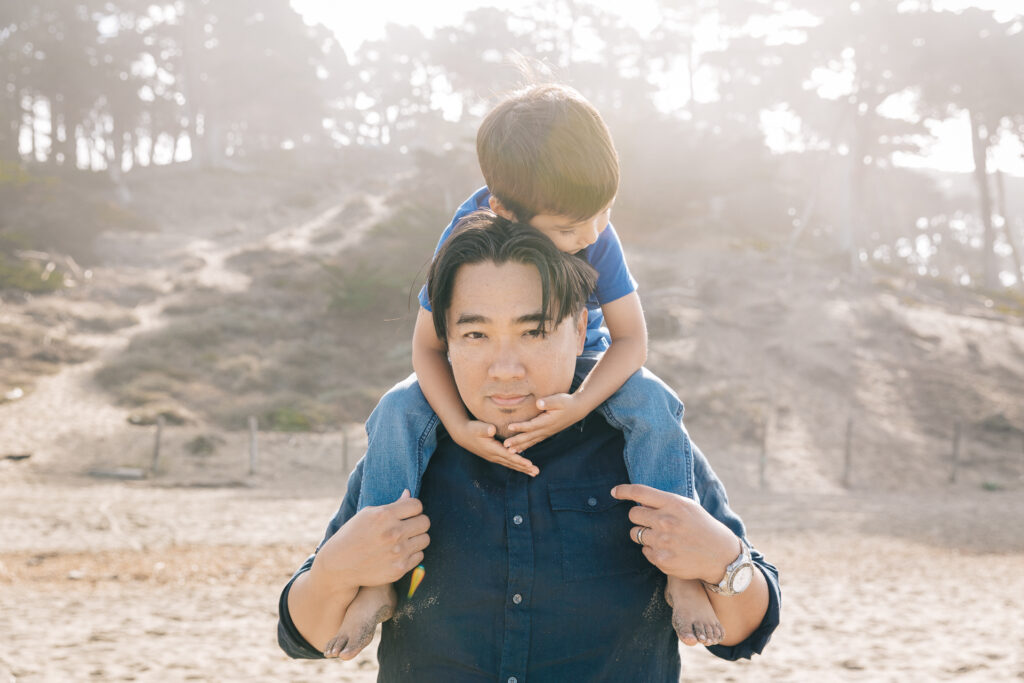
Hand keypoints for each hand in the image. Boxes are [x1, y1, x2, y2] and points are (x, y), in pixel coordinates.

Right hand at [313, 490, 430, 589]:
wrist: (340, 566)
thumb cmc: (353, 535)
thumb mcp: (367, 515)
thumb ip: (391, 505)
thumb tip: (409, 494)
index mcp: (384, 515)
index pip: (417, 505)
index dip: (413, 508)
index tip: (407, 513)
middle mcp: (393, 533)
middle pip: (425, 522)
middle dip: (418, 522)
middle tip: (408, 526)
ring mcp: (398, 552)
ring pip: (425, 539)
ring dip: (417, 538)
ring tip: (404, 540)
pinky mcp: (399, 568)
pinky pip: (420, 556)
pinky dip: (412, 554)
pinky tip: (400, 553)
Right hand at [450, 418, 538, 475]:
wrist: (463, 435)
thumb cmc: (472, 429)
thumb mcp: (477, 427)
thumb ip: (485, 429)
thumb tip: (491, 429)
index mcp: (492, 449)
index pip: (508, 456)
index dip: (519, 460)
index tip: (530, 464)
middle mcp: (494, 456)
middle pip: (512, 463)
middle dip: (525, 468)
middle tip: (537, 472)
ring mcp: (494, 457)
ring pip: (510, 464)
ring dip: (522, 469)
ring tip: (534, 473)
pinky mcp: (494, 456)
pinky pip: (507, 462)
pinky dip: (516, 465)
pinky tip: (523, 468)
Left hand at [502, 393, 582, 452]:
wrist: (577, 409)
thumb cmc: (567, 402)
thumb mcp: (559, 399)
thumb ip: (548, 402)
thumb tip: (538, 403)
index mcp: (547, 421)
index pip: (531, 425)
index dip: (520, 426)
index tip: (509, 427)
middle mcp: (546, 429)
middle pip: (529, 437)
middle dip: (517, 441)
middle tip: (505, 446)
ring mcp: (547, 433)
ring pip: (531, 441)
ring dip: (520, 446)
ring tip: (509, 452)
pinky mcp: (547, 433)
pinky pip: (535, 441)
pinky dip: (527, 445)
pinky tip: (520, 449)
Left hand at [610, 484, 737, 584]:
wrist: (721, 555)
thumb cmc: (701, 527)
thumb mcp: (687, 507)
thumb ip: (664, 502)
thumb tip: (638, 499)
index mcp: (673, 503)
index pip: (640, 492)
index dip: (623, 491)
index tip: (614, 492)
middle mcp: (666, 521)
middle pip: (633, 515)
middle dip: (639, 518)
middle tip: (652, 522)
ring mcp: (663, 541)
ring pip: (635, 534)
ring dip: (644, 535)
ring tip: (662, 538)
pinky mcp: (661, 559)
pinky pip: (644, 551)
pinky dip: (652, 550)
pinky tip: (668, 550)